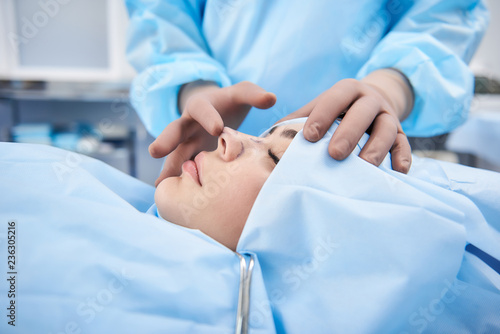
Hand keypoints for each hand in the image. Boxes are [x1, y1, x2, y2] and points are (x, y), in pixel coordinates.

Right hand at [149, 80, 275, 185]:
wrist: (218, 110)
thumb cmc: (231, 101)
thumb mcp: (241, 93)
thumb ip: (254, 94)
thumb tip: (271, 99)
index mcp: (201, 105)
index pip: (202, 109)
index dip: (209, 118)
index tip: (218, 130)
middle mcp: (188, 124)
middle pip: (174, 131)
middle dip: (166, 140)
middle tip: (155, 151)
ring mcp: (187, 142)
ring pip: (175, 154)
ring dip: (167, 168)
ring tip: (160, 184)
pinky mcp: (190, 157)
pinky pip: (180, 168)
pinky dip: (174, 180)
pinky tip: (167, 195)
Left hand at [278, 69, 413, 172]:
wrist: (375, 100)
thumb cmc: (338, 109)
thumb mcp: (320, 106)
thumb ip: (298, 119)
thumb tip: (268, 138)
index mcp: (347, 90)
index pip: (335, 98)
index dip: (323, 116)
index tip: (309, 136)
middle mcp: (370, 100)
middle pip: (363, 113)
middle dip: (349, 133)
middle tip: (335, 155)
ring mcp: (388, 117)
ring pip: (387, 129)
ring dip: (376, 148)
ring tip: (364, 167)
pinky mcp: (402, 134)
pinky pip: (405, 145)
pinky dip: (403, 158)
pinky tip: (396, 173)